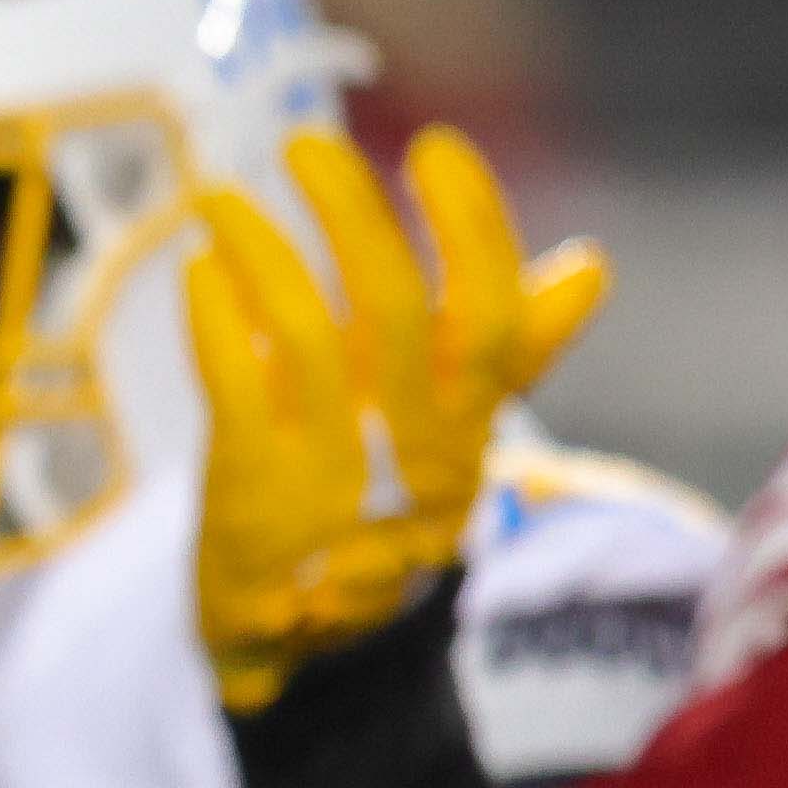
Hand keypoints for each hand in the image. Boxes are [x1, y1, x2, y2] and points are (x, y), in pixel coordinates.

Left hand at [183, 125, 608, 712]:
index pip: (492, 310)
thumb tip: (591, 266)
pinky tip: (196, 270)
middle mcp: (405, 440)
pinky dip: (214, 321)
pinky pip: (232, 390)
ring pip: (305, 341)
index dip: (473, 224)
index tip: (436, 148)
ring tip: (217, 195)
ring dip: (259, 254)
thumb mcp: (454, 428)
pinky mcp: (250, 495)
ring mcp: (327, 470)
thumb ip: (510, 347)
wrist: (304, 639)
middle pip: (395, 312)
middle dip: (353, 217)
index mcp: (464, 414)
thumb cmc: (379, 502)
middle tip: (306, 147)